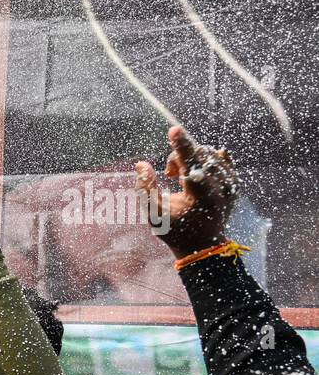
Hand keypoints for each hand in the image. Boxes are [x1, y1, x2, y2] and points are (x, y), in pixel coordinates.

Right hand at [135, 125, 237, 258]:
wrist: (204, 244)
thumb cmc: (176, 231)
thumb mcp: (154, 216)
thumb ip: (145, 189)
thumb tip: (141, 164)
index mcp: (201, 197)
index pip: (191, 164)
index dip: (181, 146)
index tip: (174, 130)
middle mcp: (221, 188)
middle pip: (199, 155)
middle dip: (179, 158)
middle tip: (168, 174)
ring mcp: (230, 185)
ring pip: (210, 154)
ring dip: (191, 159)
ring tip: (180, 177)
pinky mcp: (234, 183)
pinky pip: (222, 158)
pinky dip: (206, 159)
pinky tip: (197, 170)